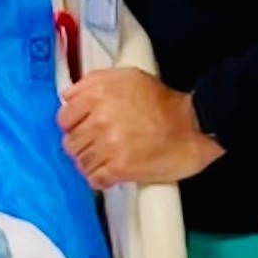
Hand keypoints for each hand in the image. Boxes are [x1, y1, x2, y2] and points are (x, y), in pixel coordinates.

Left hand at [58, 67, 221, 188]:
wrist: (193, 126)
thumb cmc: (164, 103)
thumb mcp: (128, 77)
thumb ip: (94, 83)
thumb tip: (68, 96)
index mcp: (98, 93)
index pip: (63, 117)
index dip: (73, 125)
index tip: (82, 129)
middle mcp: (100, 118)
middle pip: (70, 142)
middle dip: (82, 146)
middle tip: (97, 146)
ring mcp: (109, 144)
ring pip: (81, 162)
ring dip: (92, 163)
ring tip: (107, 160)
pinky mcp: (120, 168)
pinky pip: (94, 179)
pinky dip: (100, 179)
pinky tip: (111, 173)